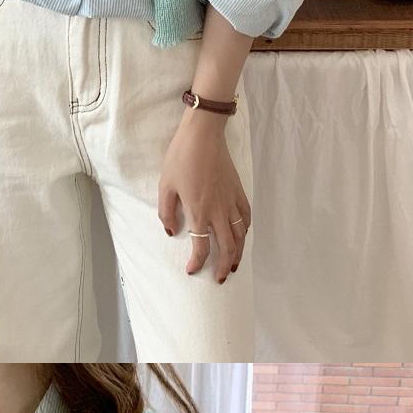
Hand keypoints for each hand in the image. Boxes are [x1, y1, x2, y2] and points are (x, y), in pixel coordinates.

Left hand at [158, 111, 251, 282]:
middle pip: (227, 247)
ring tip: (234, 265)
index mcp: (199, 211)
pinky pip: (246, 217)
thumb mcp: (165, 185)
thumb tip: (172, 231)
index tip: (192, 270)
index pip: (201, 247)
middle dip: (224, 266)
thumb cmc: (181, 157)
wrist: (203, 135)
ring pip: (240, 236)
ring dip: (239, 254)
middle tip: (220, 278)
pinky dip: (246, 231)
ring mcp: (231, 201)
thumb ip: (166, 211)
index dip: (197, 263)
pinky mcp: (239, 191)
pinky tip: (242, 237)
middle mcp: (219, 211)